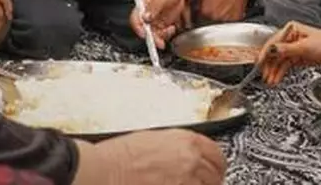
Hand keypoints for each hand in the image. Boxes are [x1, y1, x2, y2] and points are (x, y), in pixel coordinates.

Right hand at [74, 129, 225, 184]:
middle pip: (215, 175)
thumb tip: (183, 158)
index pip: (216, 154)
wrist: (104, 171)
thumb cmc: (119, 156)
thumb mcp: (153, 140)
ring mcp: (187, 181)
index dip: (216, 165)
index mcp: (186, 141)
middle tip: (202, 184)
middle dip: (211, 181)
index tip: (214, 170)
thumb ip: (175, 149)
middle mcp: (191, 160)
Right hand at [131, 0, 190, 48]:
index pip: (135, 19)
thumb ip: (153, 8)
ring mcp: (154, 20)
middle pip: (144, 30)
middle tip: (159, 42)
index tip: (145, 35)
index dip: (138, 28)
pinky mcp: (161, 24)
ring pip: (153, 34)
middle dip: (151, 37)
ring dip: (161, 36)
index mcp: (142, 6)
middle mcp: (146, 15)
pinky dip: (167, 34)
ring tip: (170, 30)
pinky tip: (172, 28)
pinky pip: (161, 34)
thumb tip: (146, 17)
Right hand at [259, 21, 320, 84]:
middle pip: (274, 52)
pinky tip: (277, 78)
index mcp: (291, 29)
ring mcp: (295, 48)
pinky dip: (281, 72)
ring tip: (270, 81)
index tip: (258, 64)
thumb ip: (286, 50)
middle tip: (263, 76)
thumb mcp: (305, 47)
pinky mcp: (299, 56)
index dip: (264, 54)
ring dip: (274, 70)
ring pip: (279, 60)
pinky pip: (286, 65)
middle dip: (268, 65)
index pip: (272, 42)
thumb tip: (272, 50)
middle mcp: (291, 37)